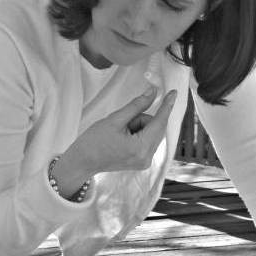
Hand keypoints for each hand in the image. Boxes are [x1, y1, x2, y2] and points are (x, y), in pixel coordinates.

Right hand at [53, 86, 176, 194]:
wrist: (82, 162)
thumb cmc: (93, 141)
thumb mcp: (115, 119)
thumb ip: (136, 106)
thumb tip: (153, 93)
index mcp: (140, 148)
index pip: (159, 122)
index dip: (166, 106)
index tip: (174, 93)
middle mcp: (146, 158)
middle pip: (155, 127)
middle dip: (141, 119)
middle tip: (122, 122)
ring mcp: (145, 162)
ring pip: (151, 133)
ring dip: (138, 127)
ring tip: (119, 133)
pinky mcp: (142, 163)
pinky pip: (147, 141)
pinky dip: (138, 134)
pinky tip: (123, 138)